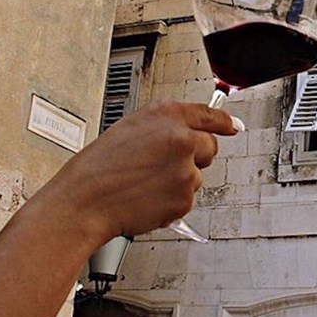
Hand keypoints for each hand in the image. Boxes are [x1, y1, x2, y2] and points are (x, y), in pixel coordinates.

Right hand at [36, 100, 237, 245]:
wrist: (84, 202)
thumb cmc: (99, 167)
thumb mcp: (130, 127)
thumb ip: (165, 125)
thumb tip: (192, 131)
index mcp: (166, 115)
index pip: (208, 114)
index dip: (223, 122)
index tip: (233, 126)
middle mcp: (181, 139)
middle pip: (209, 147)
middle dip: (195, 156)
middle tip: (163, 165)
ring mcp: (185, 170)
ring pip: (196, 176)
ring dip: (178, 181)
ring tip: (144, 183)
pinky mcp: (184, 199)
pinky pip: (186, 199)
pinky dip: (170, 202)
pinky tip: (145, 198)